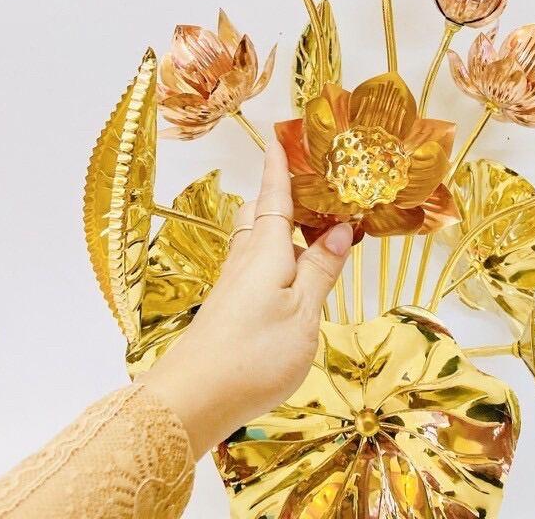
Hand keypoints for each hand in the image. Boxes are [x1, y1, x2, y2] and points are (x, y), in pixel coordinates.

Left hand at [140, 140, 352, 458]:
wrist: (194, 399)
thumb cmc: (255, 353)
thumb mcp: (303, 312)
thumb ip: (321, 270)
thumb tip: (340, 228)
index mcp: (266, 249)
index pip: (274, 195)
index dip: (278, 166)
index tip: (279, 136)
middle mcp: (246, 258)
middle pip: (261, 213)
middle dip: (282, 196)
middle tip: (317, 191)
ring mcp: (234, 283)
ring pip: (258, 240)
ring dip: (284, 228)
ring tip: (318, 233)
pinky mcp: (230, 305)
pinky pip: (255, 264)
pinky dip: (278, 256)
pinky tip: (296, 278)